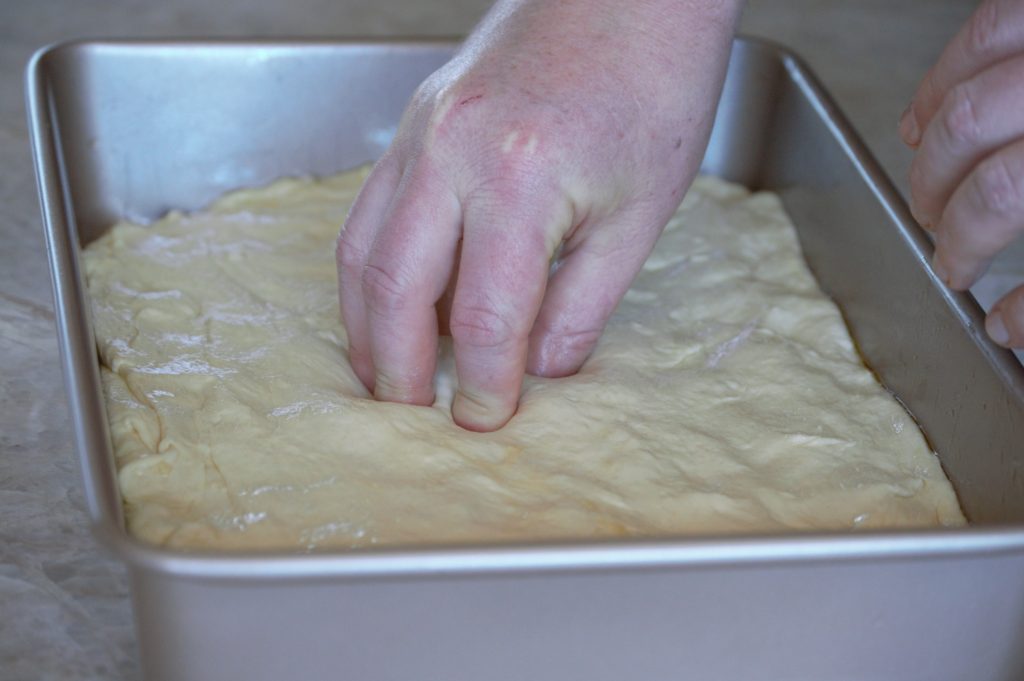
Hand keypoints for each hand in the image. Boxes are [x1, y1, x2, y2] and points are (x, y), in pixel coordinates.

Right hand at [337, 0, 740, 429]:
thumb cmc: (653, 86)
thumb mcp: (639, 211)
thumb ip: (584, 302)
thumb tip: (543, 370)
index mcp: (522, 180)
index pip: (486, 315)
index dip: (485, 381)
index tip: (486, 418)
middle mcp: (453, 153)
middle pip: (396, 288)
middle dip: (397, 368)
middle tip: (410, 413)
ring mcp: (422, 133)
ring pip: (362, 250)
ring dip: (365, 323)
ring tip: (381, 373)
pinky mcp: (414, 122)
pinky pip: (371, 210)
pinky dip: (371, 268)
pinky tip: (388, 301)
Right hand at [899, 0, 1023, 347]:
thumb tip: (1009, 330)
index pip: (1006, 196)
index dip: (969, 245)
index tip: (961, 280)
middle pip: (976, 138)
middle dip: (943, 196)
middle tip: (940, 234)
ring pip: (971, 85)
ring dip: (932, 139)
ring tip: (925, 180)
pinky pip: (991, 26)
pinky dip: (948, 73)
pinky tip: (932, 110)